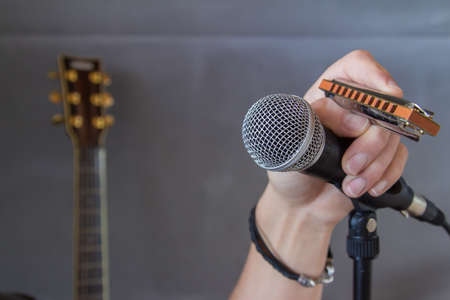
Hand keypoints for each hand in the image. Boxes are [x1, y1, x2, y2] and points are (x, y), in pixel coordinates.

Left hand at [261, 50, 408, 227]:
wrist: (297, 203)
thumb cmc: (288, 169)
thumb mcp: (293, 139)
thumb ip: (323, 121)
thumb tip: (359, 122)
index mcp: (326, 94)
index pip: (356, 66)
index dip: (374, 74)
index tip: (383, 95)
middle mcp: (351, 108)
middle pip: (383, 107)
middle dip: (371, 142)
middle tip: (351, 165)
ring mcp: (368, 132)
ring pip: (393, 136)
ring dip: (375, 165)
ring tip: (350, 184)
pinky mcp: (380, 154)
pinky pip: (398, 158)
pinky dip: (385, 175)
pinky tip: (365, 187)